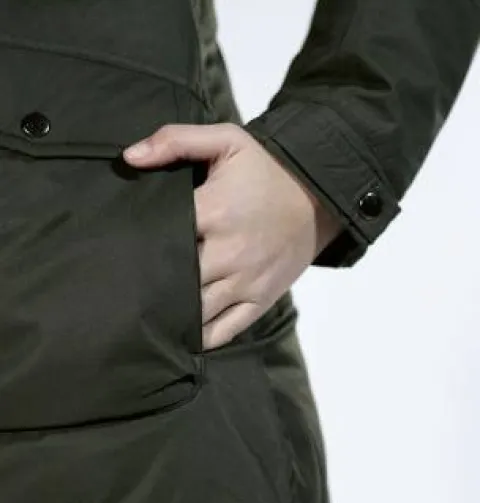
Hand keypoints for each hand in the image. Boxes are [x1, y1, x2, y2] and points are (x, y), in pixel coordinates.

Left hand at [123, 122, 341, 349]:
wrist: (320, 197)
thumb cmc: (267, 170)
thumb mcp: (226, 141)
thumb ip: (175, 140)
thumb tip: (129, 158)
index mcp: (215, 212)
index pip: (163, 235)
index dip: (137, 245)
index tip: (118, 251)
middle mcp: (229, 253)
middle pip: (176, 279)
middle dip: (150, 285)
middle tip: (122, 291)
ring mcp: (245, 282)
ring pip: (197, 311)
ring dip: (171, 316)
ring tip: (145, 317)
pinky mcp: (260, 300)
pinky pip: (225, 330)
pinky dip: (201, 337)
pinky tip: (181, 336)